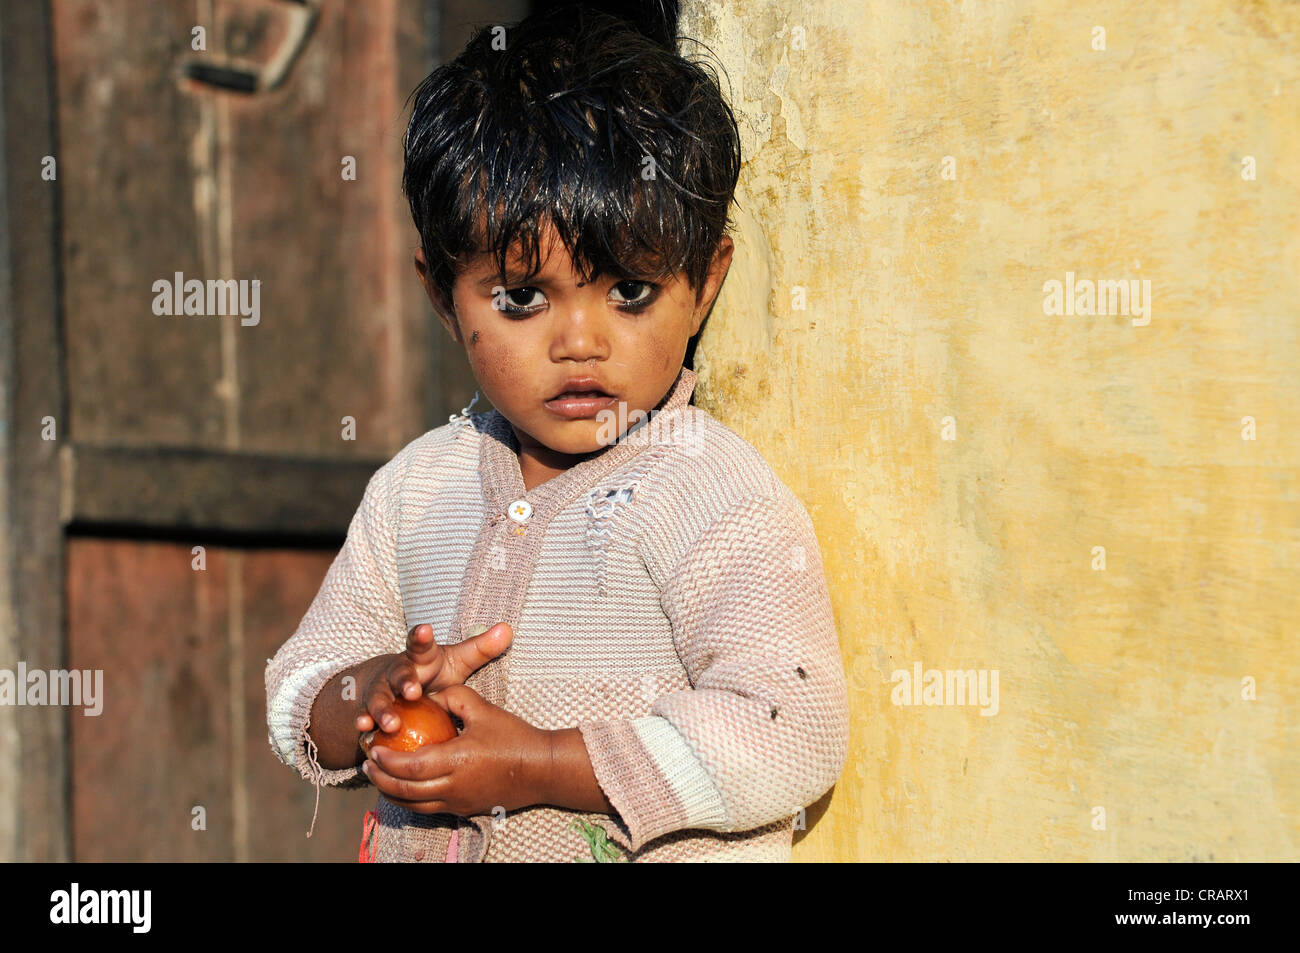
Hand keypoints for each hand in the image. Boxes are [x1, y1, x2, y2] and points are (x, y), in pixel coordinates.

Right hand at [356, 622, 511, 735]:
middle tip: (413, 692)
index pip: (420, 643)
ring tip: (390, 724)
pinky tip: (364, 735)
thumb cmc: (433, 672)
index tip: (425, 630)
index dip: (421, 636)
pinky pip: (365, 719)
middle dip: (404, 682)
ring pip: (379, 699)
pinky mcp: (369, 711)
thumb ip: (480, 648)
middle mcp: (397, 672)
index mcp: (419, 657)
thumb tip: (508, 629)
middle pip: (400, 674)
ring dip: (382, 711)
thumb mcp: (456, 660)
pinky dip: (363, 727)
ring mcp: (381, 692)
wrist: (395, 686)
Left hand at [361, 684, 550, 816]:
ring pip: (414, 805)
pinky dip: (409, 800)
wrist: (541, 769)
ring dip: (391, 793)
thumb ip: (453, 697)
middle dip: (381, 779)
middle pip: (406, 791)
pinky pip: (429, 809)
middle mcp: (455, 787)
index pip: (411, 766)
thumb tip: (429, 694)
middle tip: (366, 764)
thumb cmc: (514, 736)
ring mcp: (459, 802)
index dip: (387, 760)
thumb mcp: (483, 709)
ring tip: (378, 777)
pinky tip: (403, 788)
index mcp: (458, 760)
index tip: (373, 749)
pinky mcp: (464, 810)